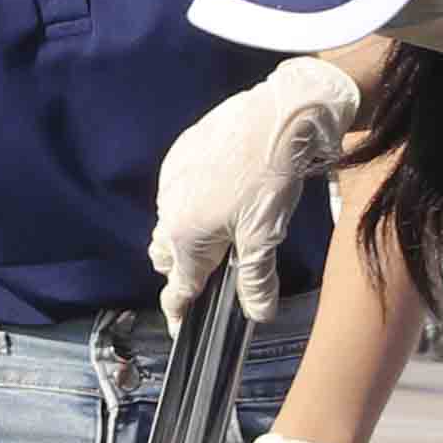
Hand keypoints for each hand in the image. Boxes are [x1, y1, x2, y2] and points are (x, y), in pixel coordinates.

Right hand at [149, 57, 364, 316]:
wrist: (276, 115)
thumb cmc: (270, 178)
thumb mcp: (266, 234)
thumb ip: (257, 279)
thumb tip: (258, 314)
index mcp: (186, 237)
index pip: (178, 287)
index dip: (179, 310)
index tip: (179, 327)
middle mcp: (169, 210)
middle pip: (166, 255)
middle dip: (183, 268)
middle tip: (213, 271)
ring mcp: (171, 180)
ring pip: (170, 221)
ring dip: (188, 234)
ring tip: (221, 231)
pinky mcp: (180, 155)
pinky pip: (176, 191)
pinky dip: (192, 202)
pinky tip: (221, 196)